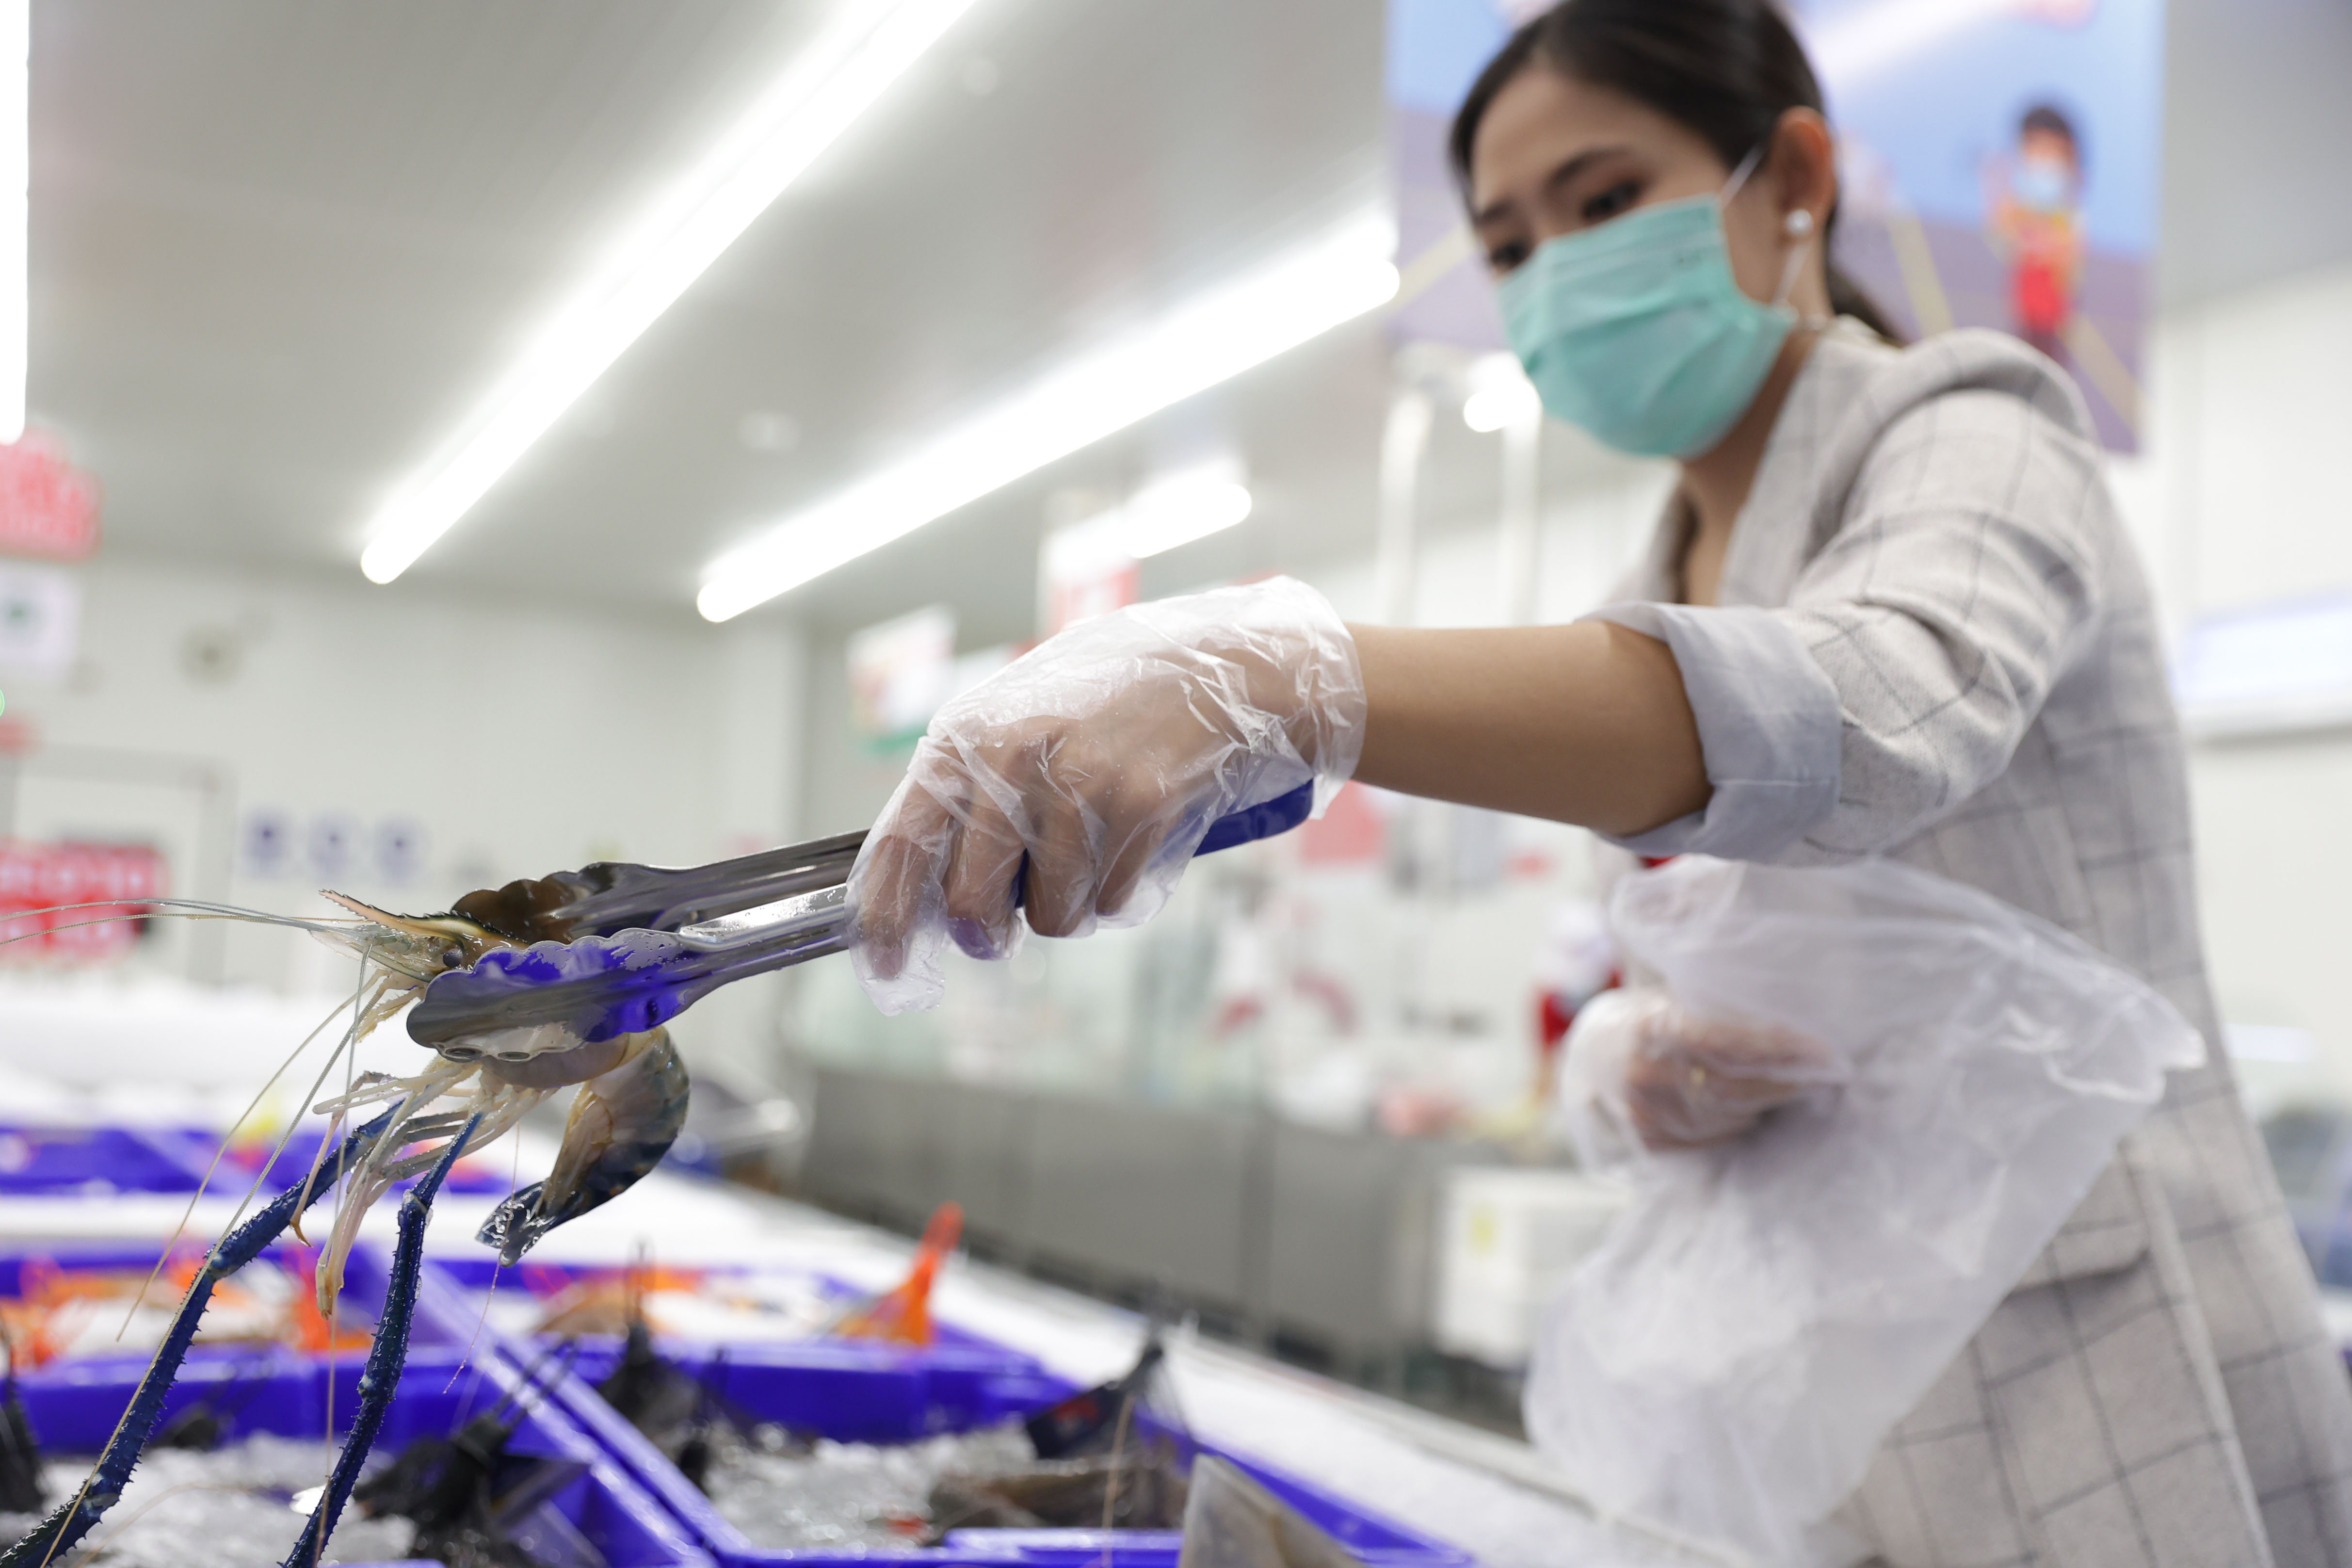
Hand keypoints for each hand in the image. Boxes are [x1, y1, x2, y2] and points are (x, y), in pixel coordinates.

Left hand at [847, 577, 1364, 1014]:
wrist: (1218, 664)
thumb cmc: (1108, 700)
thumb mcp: (1018, 721)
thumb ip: (968, 793)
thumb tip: (925, 890)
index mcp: (965, 735)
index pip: (901, 844)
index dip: (884, 919)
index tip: (884, 967)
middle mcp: (1008, 756)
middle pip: (970, 904)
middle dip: (987, 932)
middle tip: (1004, 928)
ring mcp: (1074, 781)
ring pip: (1048, 914)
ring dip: (1070, 904)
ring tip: (1093, 847)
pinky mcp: (1136, 804)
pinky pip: (1108, 902)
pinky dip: (1119, 890)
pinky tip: (1133, 837)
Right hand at [1560, 988, 1844, 1156]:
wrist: (1594, 1050)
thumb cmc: (1652, 1014)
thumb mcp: (1676, 997)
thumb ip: (1720, 1009)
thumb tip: (1794, 1018)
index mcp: (1650, 1026)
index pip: (1724, 1042)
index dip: (1777, 1049)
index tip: (1823, 1052)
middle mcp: (1643, 1073)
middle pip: (1734, 1088)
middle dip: (1786, 1081)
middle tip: (1825, 1072)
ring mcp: (1643, 1112)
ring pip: (1730, 1117)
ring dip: (1767, 1104)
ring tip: (1791, 1086)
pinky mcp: (1649, 1140)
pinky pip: (1712, 1138)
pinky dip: (1737, 1123)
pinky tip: (1748, 1108)